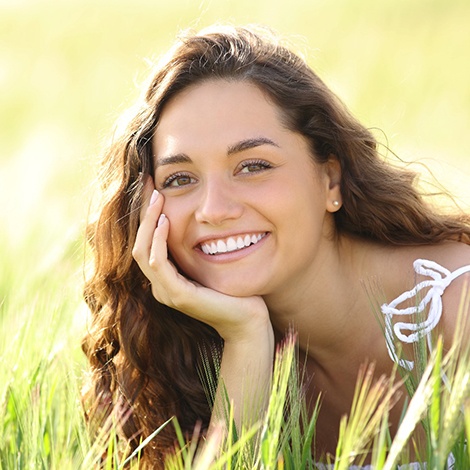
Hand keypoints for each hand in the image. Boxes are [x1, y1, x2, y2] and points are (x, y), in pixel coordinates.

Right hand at [132, 178, 271, 342]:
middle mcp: (161, 286)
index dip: (147, 215)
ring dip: (148, 222)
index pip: (146, 243)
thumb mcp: (213, 264)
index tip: (152, 187)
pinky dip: (159, 241)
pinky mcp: (178, 295)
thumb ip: (200, 248)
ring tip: (157, 197)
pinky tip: (166, 222)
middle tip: (148, 183)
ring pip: (143, 251)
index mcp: (167, 279)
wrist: (248, 322)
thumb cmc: (236, 292)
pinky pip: (159, 263)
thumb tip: (202, 217)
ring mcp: (167, 292)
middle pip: (139, 244)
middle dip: (143, 213)